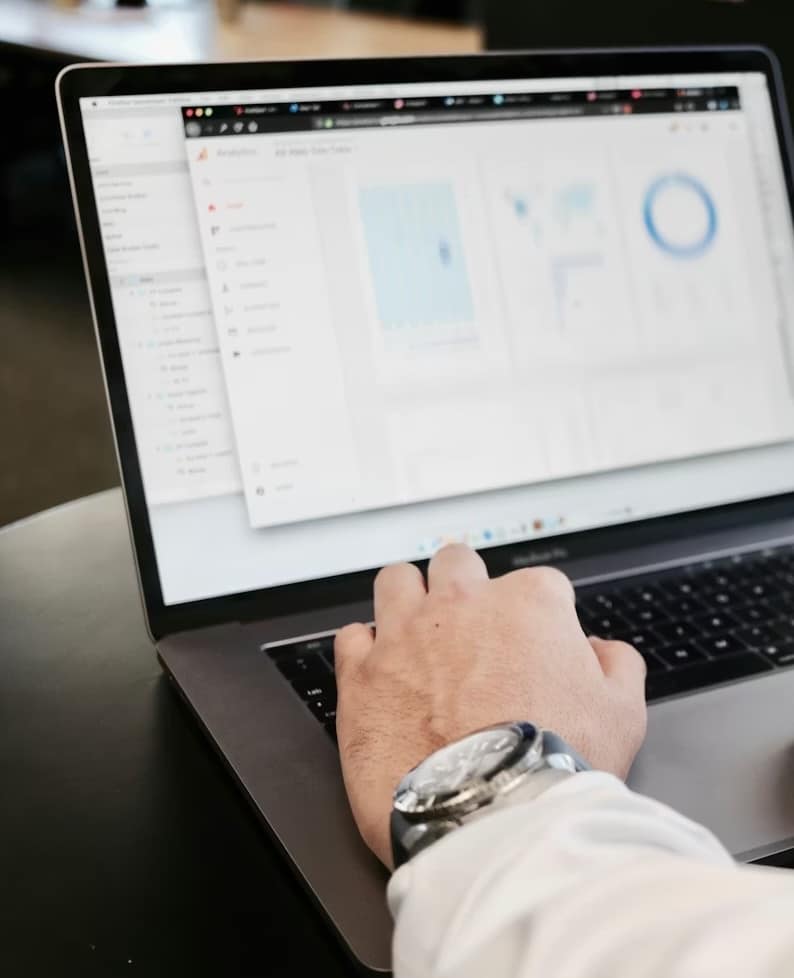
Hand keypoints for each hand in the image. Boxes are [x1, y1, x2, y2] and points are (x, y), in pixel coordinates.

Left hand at [335, 544, 647, 867]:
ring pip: (397, 580)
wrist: (489, 815)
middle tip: (471, 630)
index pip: (537, 585)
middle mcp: (463, 605)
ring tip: (417, 633)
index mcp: (529, 603)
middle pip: (458, 564)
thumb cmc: (555, 767)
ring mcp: (406, 634)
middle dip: (466, 588)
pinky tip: (381, 673)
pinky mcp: (363, 672)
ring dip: (408, 599)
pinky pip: (353, 636)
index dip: (538, 618)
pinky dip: (365, 650)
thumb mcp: (622, 714)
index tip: (534, 647)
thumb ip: (617, 665)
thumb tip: (603, 650)